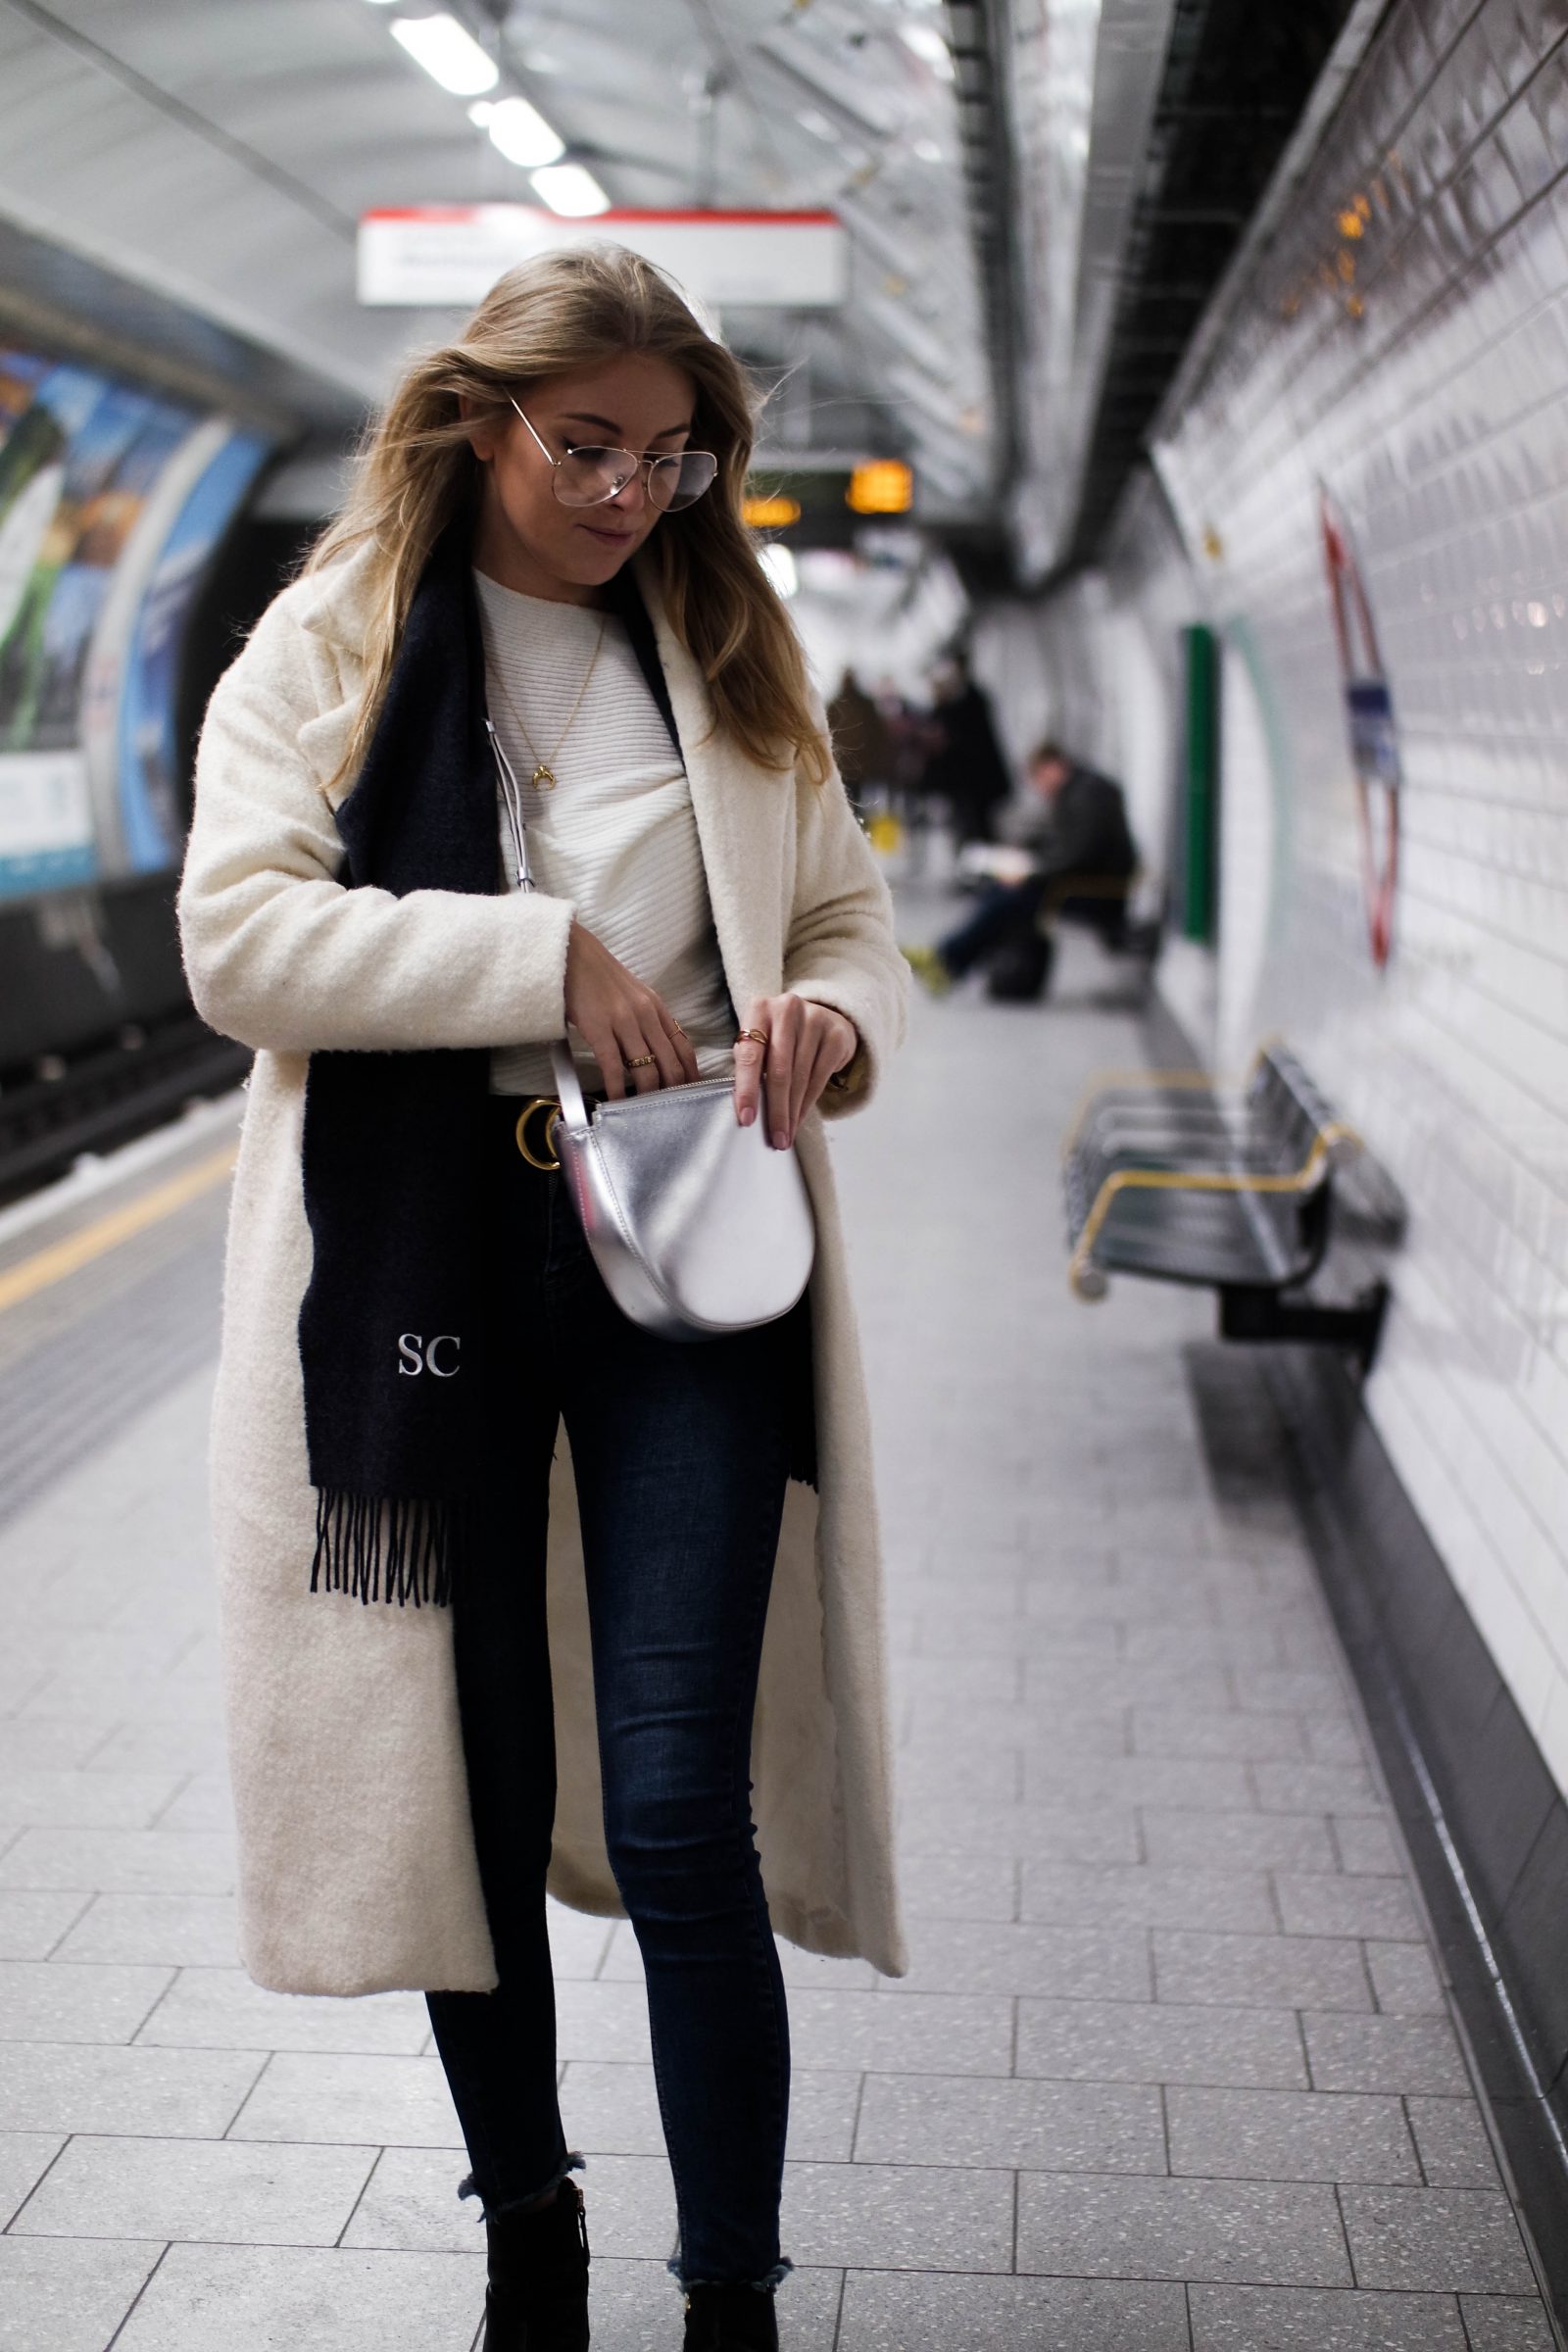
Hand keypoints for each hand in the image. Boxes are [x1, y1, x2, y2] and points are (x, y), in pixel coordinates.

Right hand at [563, 920, 700, 1098]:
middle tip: (671, 1111)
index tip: (691, 1094)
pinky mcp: (599, 1028)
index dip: (690, 1074)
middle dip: (674, 1091)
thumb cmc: (597, 977)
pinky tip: (618, 1102)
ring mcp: (624, 1022)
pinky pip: (614, 1066)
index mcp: (656, 1008)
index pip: (684, 1047)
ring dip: (648, 1095)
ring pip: (647, 1069)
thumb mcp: (632, 996)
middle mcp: (646, 1015)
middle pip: (671, 1063)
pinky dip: (618, 1089)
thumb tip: (652, 1052)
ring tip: (646, 1112)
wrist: (571, 954)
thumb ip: (646, 1021)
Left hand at [734, 996, 857, 1147]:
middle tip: (775, 1139)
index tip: (746, 1119)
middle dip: (776, 1110)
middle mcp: (787, 1009)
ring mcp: (815, 1019)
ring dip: (793, 1113)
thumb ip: (749, 1065)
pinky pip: (820, 1078)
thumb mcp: (759, 1040)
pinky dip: (808, 1103)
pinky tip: (800, 1119)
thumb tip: (746, 1111)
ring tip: (786, 1136)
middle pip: (779, 1070)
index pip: (750, 1055)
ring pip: (801, 1078)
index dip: (747, 1090)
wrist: (820, 1016)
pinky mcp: (836, 1034)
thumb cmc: (779, 1036)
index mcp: (759, 1009)